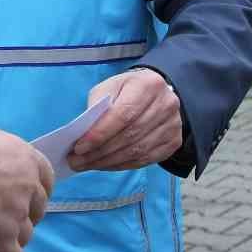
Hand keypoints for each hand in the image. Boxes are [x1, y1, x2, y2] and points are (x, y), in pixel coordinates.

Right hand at [0, 104, 53, 251]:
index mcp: (24, 159)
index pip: (45, 172)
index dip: (41, 182)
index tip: (38, 188)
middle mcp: (28, 189)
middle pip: (37, 206)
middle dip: (28, 211)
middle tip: (11, 213)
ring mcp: (18, 217)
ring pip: (25, 233)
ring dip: (18, 237)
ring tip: (5, 240)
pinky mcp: (5, 241)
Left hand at [67, 69, 183, 172]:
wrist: (156, 92)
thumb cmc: (127, 89)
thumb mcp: (109, 87)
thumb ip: (97, 106)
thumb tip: (84, 134)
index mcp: (147, 85)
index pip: (122, 114)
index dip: (100, 134)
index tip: (79, 147)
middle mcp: (166, 105)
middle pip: (129, 135)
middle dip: (100, 152)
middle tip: (77, 161)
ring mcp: (173, 125)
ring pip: (137, 151)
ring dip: (108, 162)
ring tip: (87, 165)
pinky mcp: (174, 142)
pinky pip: (145, 160)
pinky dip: (122, 165)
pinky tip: (106, 165)